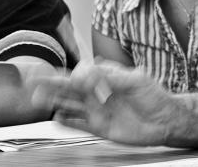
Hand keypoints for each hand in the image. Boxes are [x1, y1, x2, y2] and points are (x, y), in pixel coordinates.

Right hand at [30, 60, 182, 145]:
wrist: (164, 121)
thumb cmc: (154, 97)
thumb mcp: (136, 81)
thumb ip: (111, 77)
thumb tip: (87, 72)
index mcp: (107, 76)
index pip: (84, 71)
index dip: (76, 73)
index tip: (77, 78)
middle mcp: (98, 92)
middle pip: (70, 87)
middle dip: (53, 83)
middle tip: (34, 81)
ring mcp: (97, 109)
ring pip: (69, 104)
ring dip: (54, 101)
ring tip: (37, 99)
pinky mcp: (98, 126)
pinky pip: (77, 124)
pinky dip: (66, 122)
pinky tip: (56, 118)